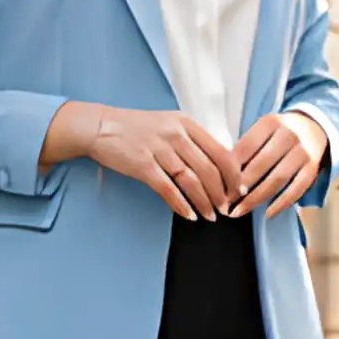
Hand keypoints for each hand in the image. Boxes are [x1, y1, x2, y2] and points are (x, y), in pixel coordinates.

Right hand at [62, 104, 233, 219]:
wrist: (100, 126)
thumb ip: (191, 140)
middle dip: (221, 193)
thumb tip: (216, 166)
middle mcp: (176, 134)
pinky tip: (188, 214)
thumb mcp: (168, 124)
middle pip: (209, 169)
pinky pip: (168, 188)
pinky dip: (180, 204)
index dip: (233, 175)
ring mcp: (159, 149)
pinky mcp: (142, 164)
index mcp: (186, 123)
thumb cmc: (135, 128)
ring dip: (204, 202)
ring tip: (210, 215)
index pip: (221, 151)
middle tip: (225, 208)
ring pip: (191, 181)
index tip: (238, 190)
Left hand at [222, 112, 329, 215]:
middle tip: (224, 203)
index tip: (217, 185)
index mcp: (271, 123)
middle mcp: (289, 135)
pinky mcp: (313, 168)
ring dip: (255, 198)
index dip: (231, 167)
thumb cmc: (278, 134)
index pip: (246, 146)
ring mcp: (303, 152)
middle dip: (240, 186)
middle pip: (260, 164)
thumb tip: (223, 177)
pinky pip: (296, 189)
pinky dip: (281, 204)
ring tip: (238, 212)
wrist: (314, 127)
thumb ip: (245, 148)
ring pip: (277, 179)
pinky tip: (267, 214)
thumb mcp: (262, 131)